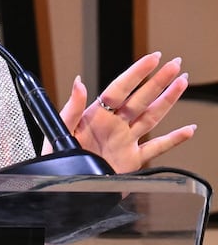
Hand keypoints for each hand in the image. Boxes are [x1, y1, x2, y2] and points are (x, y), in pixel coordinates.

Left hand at [57, 52, 196, 172]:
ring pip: (152, 117)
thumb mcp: (60, 129)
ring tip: (182, 82)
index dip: (137, 73)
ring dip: (168, 101)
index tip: (153, 58)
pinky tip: (188, 130)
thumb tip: (79, 82)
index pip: (121, 88)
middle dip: (159, 81)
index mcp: (97, 115)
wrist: (63, 186)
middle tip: (175, 63)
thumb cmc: (57, 156)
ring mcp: (125, 141)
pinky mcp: (132, 161)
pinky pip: (157, 149)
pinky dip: (174, 140)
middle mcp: (114, 125)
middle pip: (141, 98)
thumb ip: (72, 107)